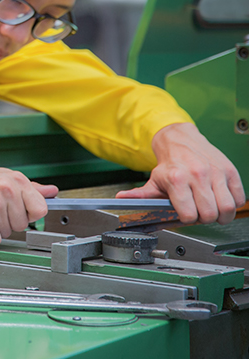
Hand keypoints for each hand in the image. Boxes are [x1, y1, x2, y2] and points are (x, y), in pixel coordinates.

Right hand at [0, 168, 57, 246]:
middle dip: (9, 223)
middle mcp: (5, 188)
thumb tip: (52, 191)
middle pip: (23, 224)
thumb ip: (30, 188)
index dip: (29, 215)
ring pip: (8, 233)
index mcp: (15, 179)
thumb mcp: (3, 180)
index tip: (17, 210)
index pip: (40, 209)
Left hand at [116, 122, 245, 224]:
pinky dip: (233, 204)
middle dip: (205, 219)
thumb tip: (121, 199)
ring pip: (228, 208)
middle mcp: (198, 175)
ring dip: (221, 215)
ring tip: (212, 209)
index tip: (186, 215)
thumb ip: (139, 195)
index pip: (188, 215)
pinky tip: (221, 199)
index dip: (188, 219)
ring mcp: (216, 173)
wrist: (181, 139)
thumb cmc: (170, 163)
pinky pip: (239, 198)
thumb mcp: (153, 180)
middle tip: (200, 213)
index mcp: (177, 180)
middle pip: (210, 214)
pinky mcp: (230, 171)